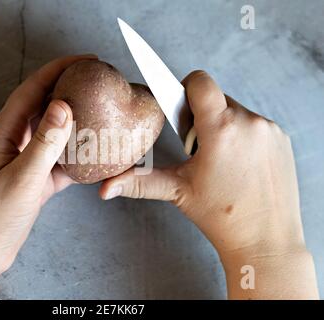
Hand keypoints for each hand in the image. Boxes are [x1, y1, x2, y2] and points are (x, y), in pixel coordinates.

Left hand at [0, 54, 96, 298]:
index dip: (59, 69)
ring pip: (53, 135)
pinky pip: (57, 161)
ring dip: (75, 126)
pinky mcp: (32, 180)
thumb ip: (44, 142)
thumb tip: (63, 106)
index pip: (33, 89)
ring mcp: (23, 160)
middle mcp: (12, 140)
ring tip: (102, 117)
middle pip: (44, 107)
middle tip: (98, 86)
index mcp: (3, 131)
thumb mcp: (21, 177)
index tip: (87, 61)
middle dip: (70, 92)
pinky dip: (75, 158)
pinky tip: (95, 159)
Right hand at [99, 70, 318, 298]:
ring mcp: (269, 130)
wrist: (265, 240)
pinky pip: (256, 124)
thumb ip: (138, 182)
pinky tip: (241, 164)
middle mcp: (249, 122)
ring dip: (224, 127)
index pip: (199, 82)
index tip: (181, 109)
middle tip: (200, 152)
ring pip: (236, 111)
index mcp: (220, 130)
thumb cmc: (221, 216)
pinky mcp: (282, 139)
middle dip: (202, 118)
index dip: (185, 88)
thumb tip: (104, 188)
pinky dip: (244, 136)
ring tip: (222, 161)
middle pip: (216, 99)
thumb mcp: (177, 191)